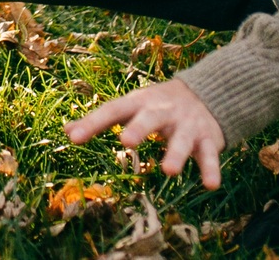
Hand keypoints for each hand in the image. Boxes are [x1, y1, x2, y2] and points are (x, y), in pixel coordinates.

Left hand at [65, 77, 225, 188]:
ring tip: (168, 171)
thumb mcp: (130, 107)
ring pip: (182, 139)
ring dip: (176, 154)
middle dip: (139, 128)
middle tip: (126, 142)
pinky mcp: (208, 140)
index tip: (73, 138)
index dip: (93, 123)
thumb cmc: (156, 105)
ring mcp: (187, 125)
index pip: (113, 109)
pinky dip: (211, 169)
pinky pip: (210, 156)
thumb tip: (66, 131)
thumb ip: (101, 120)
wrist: (207, 94)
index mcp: (140, 102)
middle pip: (150, 117)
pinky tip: (210, 185)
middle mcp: (163, 111)